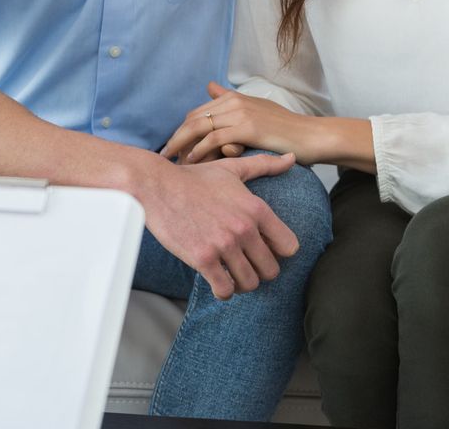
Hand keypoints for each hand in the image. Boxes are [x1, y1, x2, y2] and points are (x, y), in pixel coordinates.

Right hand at [136, 151, 299, 299]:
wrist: (156, 185)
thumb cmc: (193, 178)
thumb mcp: (231, 168)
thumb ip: (264, 165)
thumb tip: (293, 158)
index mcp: (255, 208)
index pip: (289, 247)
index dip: (277, 251)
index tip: (262, 248)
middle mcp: (243, 228)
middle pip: (271, 270)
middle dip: (258, 270)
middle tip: (244, 264)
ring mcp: (223, 244)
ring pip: (250, 283)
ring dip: (241, 283)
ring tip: (230, 274)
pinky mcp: (202, 258)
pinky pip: (225, 290)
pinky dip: (223, 291)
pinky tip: (216, 280)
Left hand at [161, 82, 318, 164]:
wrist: (312, 136)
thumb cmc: (285, 129)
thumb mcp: (255, 109)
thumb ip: (231, 100)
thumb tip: (209, 87)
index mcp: (233, 97)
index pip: (197, 113)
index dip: (182, 131)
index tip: (173, 147)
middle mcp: (234, 101)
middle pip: (193, 119)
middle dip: (177, 138)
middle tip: (165, 156)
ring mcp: (240, 113)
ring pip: (200, 128)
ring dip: (183, 145)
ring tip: (173, 161)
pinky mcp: (247, 127)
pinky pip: (215, 139)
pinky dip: (201, 150)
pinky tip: (193, 161)